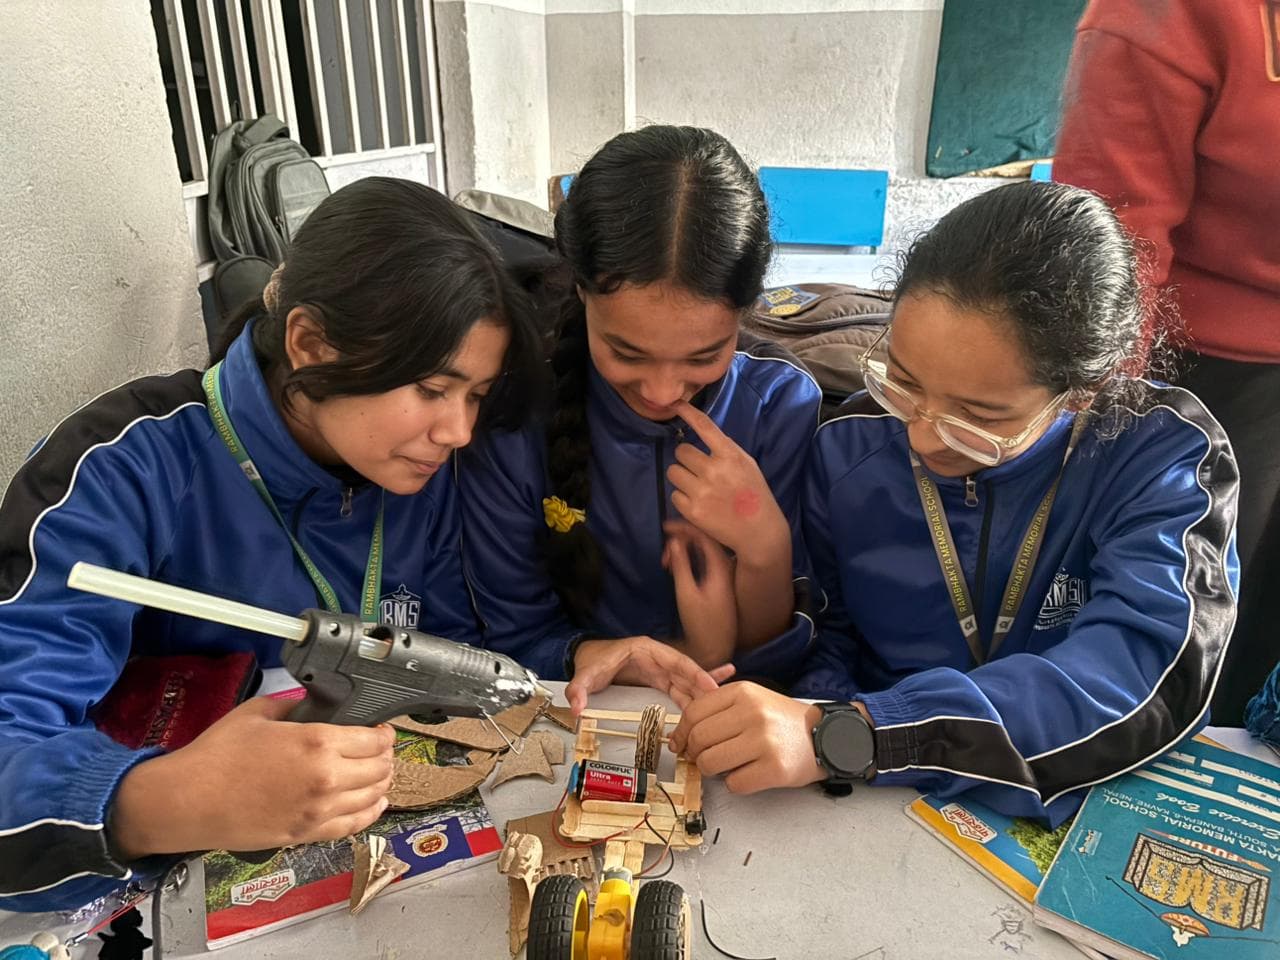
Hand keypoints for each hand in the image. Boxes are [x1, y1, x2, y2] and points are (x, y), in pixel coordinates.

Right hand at [109, 696, 395, 856]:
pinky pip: (353, 826)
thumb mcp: (257, 713)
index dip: (384, 733)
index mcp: (317, 742)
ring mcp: (318, 810)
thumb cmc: (216, 756)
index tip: (382, 730)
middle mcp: (325, 778)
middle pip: (379, 768)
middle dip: (386, 756)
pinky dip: (370, 813)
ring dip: (382, 783)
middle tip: (380, 749)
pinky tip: (374, 803)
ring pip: (372, 797)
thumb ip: (293, 708)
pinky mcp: (306, 834)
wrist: (186, 801)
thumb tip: (311, 707)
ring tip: (379, 773)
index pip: (374, 740)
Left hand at [566, 636, 735, 714]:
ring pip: (688, 682)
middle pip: (687, 672)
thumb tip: (578, 709)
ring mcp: (661, 670)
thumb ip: (579, 690)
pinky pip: (682, 688)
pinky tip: (715, 697)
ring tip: (724, 705)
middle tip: (724, 701)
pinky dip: (697, 694)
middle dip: (705, 686)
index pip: (676, 660)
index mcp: (646, 650)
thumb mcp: (585, 675)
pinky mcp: (661, 681)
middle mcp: (658, 658)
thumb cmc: (591, 662)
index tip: (709, 686)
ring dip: (703, 694)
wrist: (589, 660)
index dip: (694, 673)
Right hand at [663, 520, 736, 667]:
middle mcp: (727, 565)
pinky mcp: (720, 580)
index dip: (684, 527)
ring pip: (703, 549)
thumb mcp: (686, 593)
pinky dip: (689, 558)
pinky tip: (676, 567)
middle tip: (663, 554)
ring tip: (666, 562)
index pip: (705, 534)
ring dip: (684, 550)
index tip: (663, 527)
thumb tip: (674, 540)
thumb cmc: (701, 623)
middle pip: (704, 539)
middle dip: (681, 540)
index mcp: (721, 566)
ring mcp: (724, 572)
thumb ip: (681, 564)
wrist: (716, 647)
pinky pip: (704, 559)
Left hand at [667, 401, 789, 562]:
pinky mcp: (692, 510)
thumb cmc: (753, 493)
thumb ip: (724, 450)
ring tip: (698, 487)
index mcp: (730, 455)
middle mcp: (714, 470)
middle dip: (687, 459)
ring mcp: (701, 491)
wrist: (759, 530)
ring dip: (682, 477)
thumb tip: (699, 433)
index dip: (688, 412)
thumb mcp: (746, 463)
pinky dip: (683, 498)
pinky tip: (699, 503)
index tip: (676, 404)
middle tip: (699, 470)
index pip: (704, 426)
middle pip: (681, 451)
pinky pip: (674, 494)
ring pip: (673, 471)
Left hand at [667, 682, 824, 793]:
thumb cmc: (781, 721)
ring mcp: (764, 741)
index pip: (694, 713)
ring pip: (711, 763)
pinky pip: (734, 784)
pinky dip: (735, 783)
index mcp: (743, 692)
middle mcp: (752, 713)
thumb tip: (681, 735)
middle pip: (699, 739)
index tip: (680, 744)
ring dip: (711, 771)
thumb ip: (718, 710)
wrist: (824, 736)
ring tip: (726, 766)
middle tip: (702, 759)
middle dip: (695, 754)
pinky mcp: (774, 768)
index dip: (681, 732)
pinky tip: (748, 774)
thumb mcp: (751, 700)